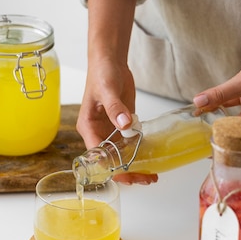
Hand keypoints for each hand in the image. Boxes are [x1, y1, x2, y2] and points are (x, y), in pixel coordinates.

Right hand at [76, 59, 157, 184]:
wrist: (110, 60)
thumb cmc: (101, 73)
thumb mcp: (107, 90)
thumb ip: (115, 108)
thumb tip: (124, 125)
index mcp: (88, 128)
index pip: (98, 157)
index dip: (113, 169)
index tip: (128, 175)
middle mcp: (98, 133)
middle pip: (111, 161)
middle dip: (127, 172)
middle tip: (146, 178)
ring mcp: (111, 131)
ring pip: (121, 156)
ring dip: (135, 165)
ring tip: (152, 174)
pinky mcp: (122, 126)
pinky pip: (130, 144)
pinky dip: (140, 152)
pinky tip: (152, 158)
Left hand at [193, 37, 240, 145]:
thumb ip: (219, 94)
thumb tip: (199, 102)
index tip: (226, 161)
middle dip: (229, 142)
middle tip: (210, 149)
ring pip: (236, 120)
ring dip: (222, 124)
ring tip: (205, 132)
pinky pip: (233, 104)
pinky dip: (221, 106)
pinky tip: (206, 108)